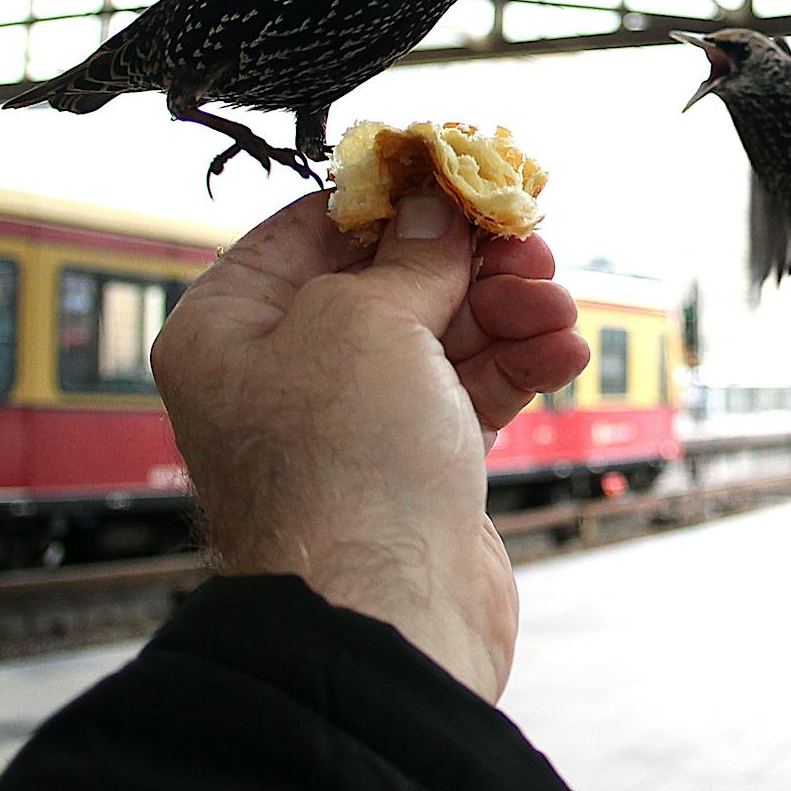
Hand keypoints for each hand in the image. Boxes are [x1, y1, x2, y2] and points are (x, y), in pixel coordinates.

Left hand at [151, 188, 589, 701]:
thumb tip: (434, 202)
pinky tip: (562, 347)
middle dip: (464, 258)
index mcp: (229, 328)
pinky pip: (467, 393)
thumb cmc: (340, 467)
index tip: (454, 171)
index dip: (388, 197)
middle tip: (526, 240)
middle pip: (385, 281)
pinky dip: (515, 365)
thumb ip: (410, 255)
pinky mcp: (411, 469)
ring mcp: (348, 425)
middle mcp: (280, 374)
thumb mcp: (366, 319)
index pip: (309, 229)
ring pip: (438, 334)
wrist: (382, 619)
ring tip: (555, 301)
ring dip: (504, 309)